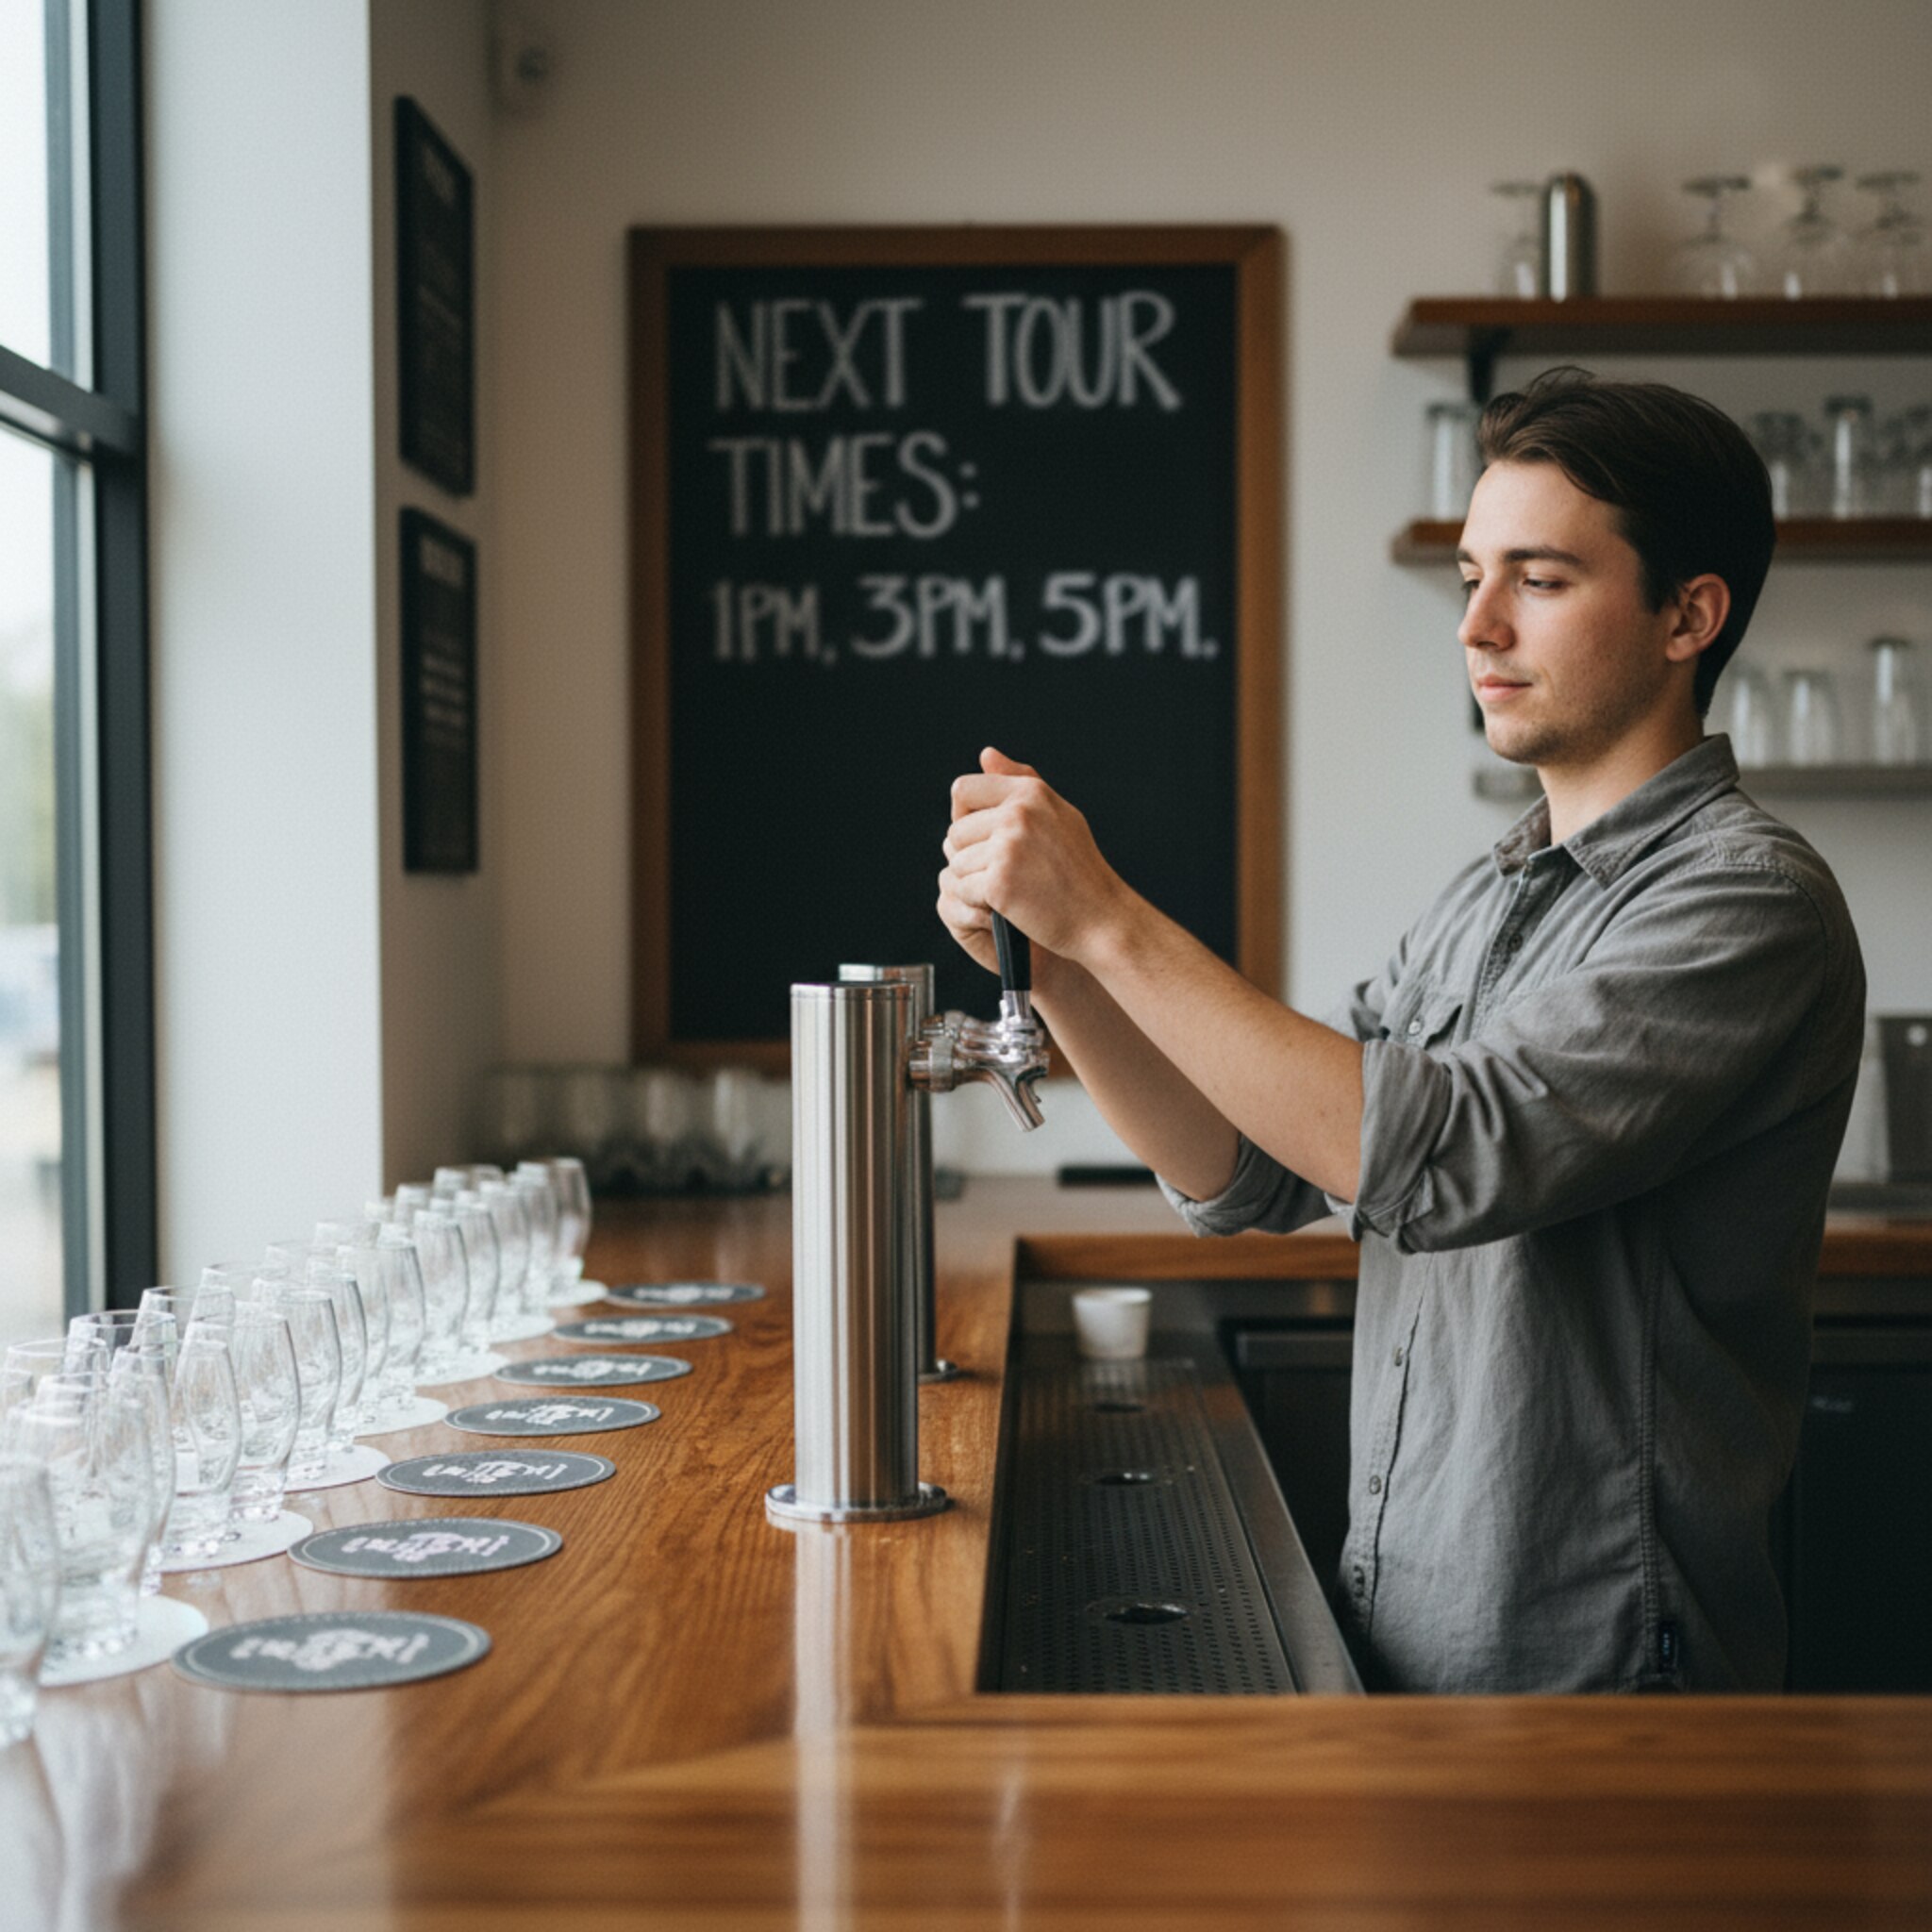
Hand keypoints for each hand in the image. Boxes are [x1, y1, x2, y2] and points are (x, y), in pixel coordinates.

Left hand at [938, 747, 1130, 970]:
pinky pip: (962, 888)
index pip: (963, 790)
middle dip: (970, 854)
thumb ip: (1019, 781)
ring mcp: (1008, 847)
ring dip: (974, 880)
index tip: (985, 839)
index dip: (965, 817)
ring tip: (1011, 888)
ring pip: (956, 861)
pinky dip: (977, 902)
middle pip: (955, 831)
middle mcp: (1019, 813)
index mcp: (1031, 792)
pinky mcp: (999, 881)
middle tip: (1007, 872)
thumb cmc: (1079, 870)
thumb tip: (986, 754)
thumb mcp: (1056, 814)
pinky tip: (1006, 906)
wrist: (1101, 918)